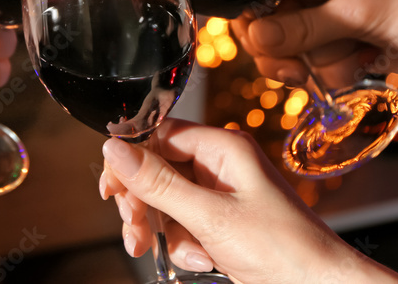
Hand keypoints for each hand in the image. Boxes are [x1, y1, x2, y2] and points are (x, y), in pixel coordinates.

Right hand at [98, 119, 397, 282]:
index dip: (131, 160)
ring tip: (172, 252)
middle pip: (157, 172)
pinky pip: (183, 226)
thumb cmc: (286, 249)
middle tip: (136, 229)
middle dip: (144, 204)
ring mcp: (220, 197)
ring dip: (164, 231)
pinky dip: (184, 246)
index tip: (111, 188)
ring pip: (166, 203)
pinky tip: (201, 260)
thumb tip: (116, 150)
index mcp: (223, 149)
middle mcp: (220, 167)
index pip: (159, 136)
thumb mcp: (211, 216)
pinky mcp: (222, 225)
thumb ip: (159, 183)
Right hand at [231, 0, 397, 88]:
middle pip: (269, 25)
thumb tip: (255, 38)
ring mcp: (330, 22)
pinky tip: (356, 70)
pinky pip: (315, 67)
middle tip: (295, 71)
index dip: (256, 18)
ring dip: (314, 66)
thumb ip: (304, 28)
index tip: (261, 44)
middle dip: (281, 51)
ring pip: (289, 52)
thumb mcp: (359, 12)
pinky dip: (330, 75)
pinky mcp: (343, 48)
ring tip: (344, 65)